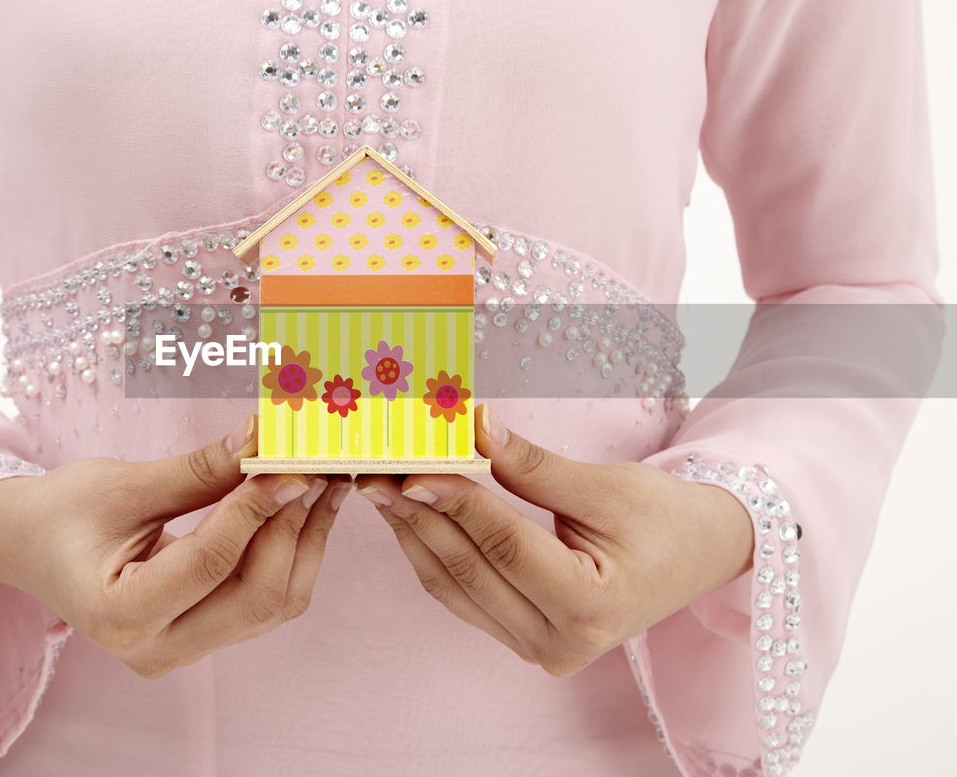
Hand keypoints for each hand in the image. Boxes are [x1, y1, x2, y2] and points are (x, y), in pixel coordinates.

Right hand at [0, 416, 351, 677]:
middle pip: (254, 599)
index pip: (209, 562)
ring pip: (270, 606)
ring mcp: (182, 650)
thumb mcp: (123, 483)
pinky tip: (303, 509)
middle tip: (310, 469)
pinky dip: (289, 556)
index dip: (256, 508)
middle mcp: (155, 648)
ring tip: (321, 484)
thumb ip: (198, 470)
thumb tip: (262, 440)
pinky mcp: (201, 637)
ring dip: (301, 543)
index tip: (288, 462)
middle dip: (288, 529)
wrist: (29, 544)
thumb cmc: (61, 511)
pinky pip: (263, 604)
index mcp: (119, 615)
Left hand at [358, 404, 753, 676]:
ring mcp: (539, 649)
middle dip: (419, 516)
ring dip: (415, 535)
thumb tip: (473, 428)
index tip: (411, 466)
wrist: (702, 555)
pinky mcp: (524, 639)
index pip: (504, 545)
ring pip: (455, 588)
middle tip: (375, 472)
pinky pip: (463, 597)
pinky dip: (434, 554)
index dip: (454, 501)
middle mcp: (559, 644)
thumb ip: (532, 465)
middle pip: (470, 570)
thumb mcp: (606, 485)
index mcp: (590, 608)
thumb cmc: (666, 519)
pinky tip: (410, 516)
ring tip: (380, 489)